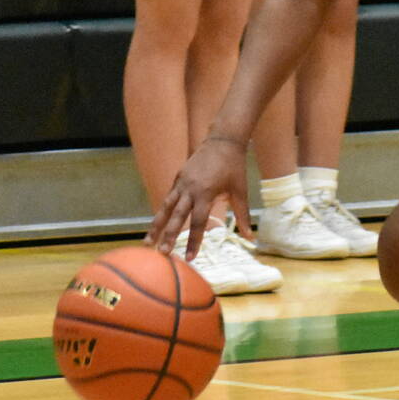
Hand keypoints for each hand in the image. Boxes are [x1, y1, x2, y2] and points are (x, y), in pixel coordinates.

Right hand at [146, 136, 251, 256]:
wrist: (223, 141)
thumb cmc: (234, 167)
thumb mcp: (241, 192)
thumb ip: (243, 216)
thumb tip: (251, 238)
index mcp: (205, 193)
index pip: (197, 222)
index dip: (194, 241)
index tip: (190, 258)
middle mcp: (190, 189)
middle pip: (176, 217)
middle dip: (168, 236)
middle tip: (161, 254)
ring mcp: (181, 183)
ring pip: (165, 207)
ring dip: (156, 225)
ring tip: (147, 242)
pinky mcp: (178, 178)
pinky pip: (169, 198)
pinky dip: (163, 211)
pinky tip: (157, 224)